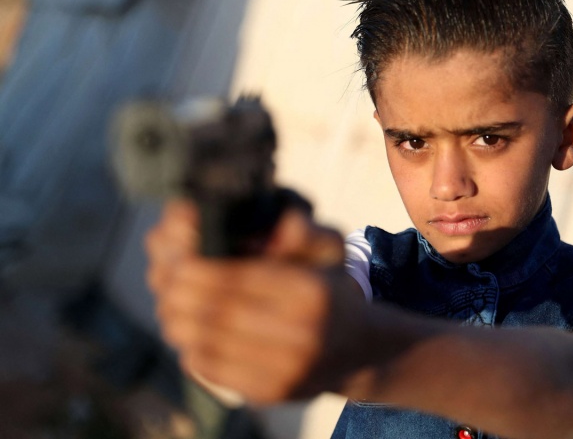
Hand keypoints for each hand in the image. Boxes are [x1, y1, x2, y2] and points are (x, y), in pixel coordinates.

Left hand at [146, 199, 364, 402]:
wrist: (359, 350)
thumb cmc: (331, 291)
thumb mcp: (330, 251)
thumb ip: (303, 231)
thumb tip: (276, 226)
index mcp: (310, 292)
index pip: (238, 279)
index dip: (199, 269)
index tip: (180, 259)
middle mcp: (301, 335)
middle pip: (217, 313)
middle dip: (181, 295)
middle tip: (166, 280)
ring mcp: (286, 370)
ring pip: (209, 344)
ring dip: (178, 322)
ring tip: (170, 304)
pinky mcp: (271, 393)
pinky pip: (214, 370)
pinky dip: (191, 348)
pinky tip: (189, 332)